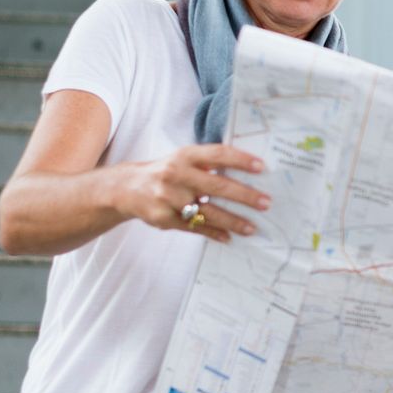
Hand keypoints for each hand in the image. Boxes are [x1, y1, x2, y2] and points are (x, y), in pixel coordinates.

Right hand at [120, 143, 269, 243]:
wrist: (127, 188)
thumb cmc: (167, 171)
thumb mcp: (184, 159)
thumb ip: (209, 163)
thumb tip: (248, 169)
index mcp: (185, 156)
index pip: (217, 154)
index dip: (240, 160)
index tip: (261, 167)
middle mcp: (176, 175)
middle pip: (216, 186)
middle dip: (244, 196)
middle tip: (265, 203)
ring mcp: (169, 198)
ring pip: (207, 212)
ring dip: (232, 221)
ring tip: (251, 227)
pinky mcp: (164, 218)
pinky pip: (194, 228)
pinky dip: (214, 233)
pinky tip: (229, 237)